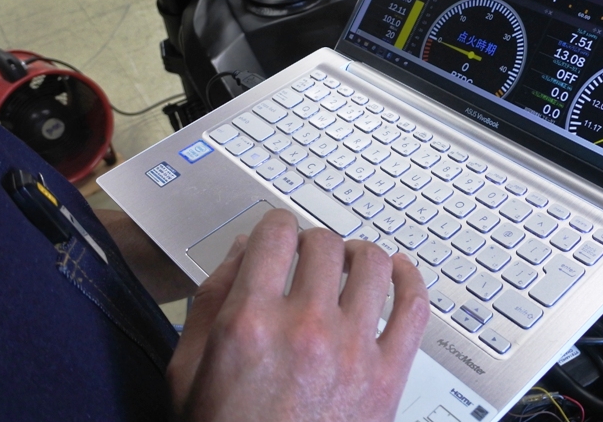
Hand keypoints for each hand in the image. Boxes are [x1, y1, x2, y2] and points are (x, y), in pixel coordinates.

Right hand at [167, 209, 429, 421]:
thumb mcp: (188, 372)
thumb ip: (210, 301)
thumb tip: (242, 251)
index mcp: (250, 322)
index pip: (276, 234)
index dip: (276, 226)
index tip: (279, 234)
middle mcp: (305, 328)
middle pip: (325, 243)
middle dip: (314, 242)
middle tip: (309, 257)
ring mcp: (352, 350)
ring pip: (374, 264)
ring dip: (359, 254)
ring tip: (350, 263)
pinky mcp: (388, 375)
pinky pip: (414, 307)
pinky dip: (410, 279)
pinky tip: (399, 271)